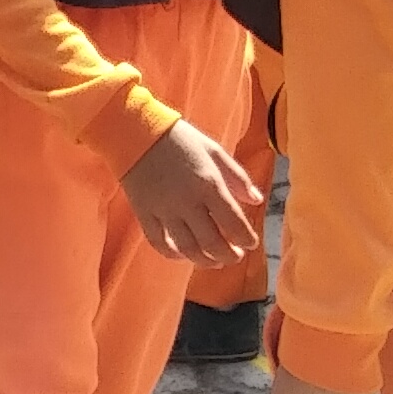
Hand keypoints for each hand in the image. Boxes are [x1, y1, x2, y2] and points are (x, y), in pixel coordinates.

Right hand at [120, 116, 263, 263]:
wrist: (135, 132)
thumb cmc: (180, 139)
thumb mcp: (214, 150)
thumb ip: (238, 177)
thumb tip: (257, 201)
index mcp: (209, 185)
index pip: (234, 224)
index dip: (246, 239)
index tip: (251, 243)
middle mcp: (188, 202)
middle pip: (212, 243)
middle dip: (229, 256)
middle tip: (236, 256)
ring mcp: (164, 210)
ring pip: (187, 249)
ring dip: (205, 261)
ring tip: (215, 261)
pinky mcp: (144, 213)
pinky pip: (159, 243)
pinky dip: (173, 255)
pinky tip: (184, 255)